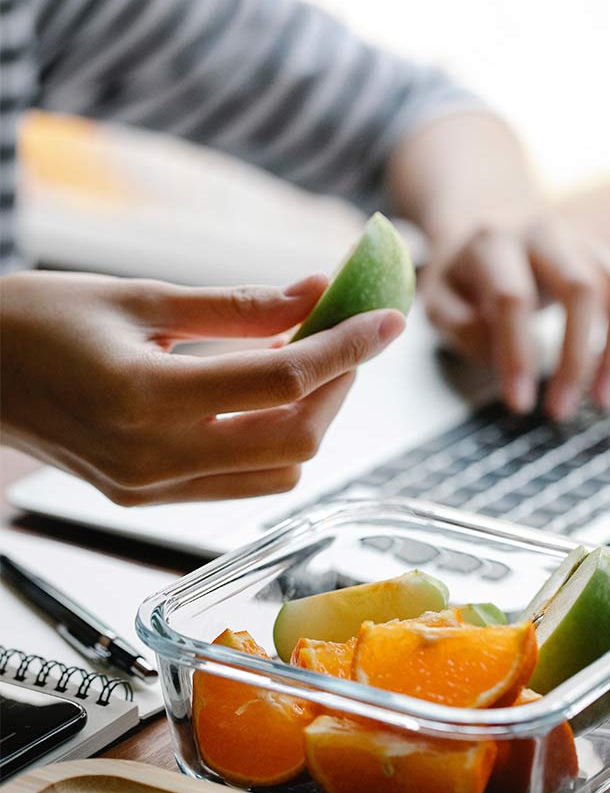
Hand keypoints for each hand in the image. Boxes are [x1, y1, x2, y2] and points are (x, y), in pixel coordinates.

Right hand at [0, 271, 404, 504]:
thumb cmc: (39, 320)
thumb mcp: (140, 296)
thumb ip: (239, 305)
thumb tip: (318, 293)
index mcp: (145, 395)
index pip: (283, 379)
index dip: (348, 347)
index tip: (387, 319)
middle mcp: (152, 457)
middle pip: (295, 443)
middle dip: (338, 389)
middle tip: (348, 339)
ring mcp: (148, 488)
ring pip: (275, 474)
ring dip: (309, 420)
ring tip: (307, 365)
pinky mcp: (144, 498)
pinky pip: (237, 484)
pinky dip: (270, 444)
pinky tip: (265, 399)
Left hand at [422, 218, 609, 418]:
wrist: (485, 218)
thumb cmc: (461, 273)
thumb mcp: (436, 297)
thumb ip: (459, 327)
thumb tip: (502, 357)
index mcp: (494, 243)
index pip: (512, 299)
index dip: (517, 354)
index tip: (520, 403)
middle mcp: (546, 233)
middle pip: (581, 288)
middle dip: (576, 358)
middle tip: (562, 410)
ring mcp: (585, 239)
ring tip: (602, 398)